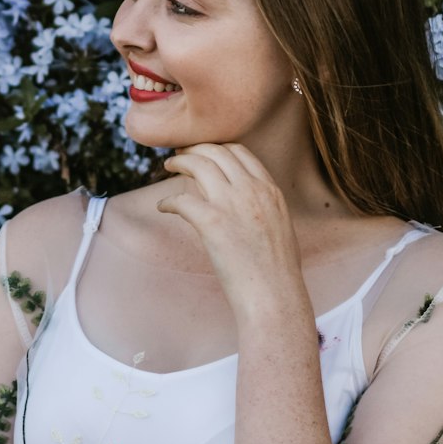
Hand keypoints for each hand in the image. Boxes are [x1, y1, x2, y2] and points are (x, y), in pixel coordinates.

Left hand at [157, 143, 305, 317]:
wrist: (275, 296)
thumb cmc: (278, 271)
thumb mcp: (279, 225)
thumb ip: (261, 206)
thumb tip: (240, 202)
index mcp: (270, 190)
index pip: (240, 151)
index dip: (217, 147)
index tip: (203, 152)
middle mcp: (252, 190)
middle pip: (216, 151)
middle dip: (195, 148)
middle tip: (180, 154)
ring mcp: (232, 204)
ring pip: (198, 165)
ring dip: (179, 162)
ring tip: (168, 165)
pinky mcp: (212, 222)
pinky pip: (181, 200)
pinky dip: (167, 201)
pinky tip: (163, 207)